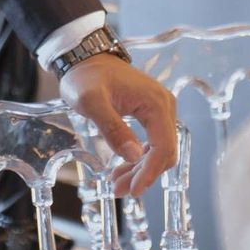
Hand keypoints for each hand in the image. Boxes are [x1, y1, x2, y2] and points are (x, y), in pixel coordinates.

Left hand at [60, 54, 177, 198]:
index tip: (133, 191)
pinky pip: (152, 143)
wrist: (85, 58)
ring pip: (159, 151)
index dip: (149, 173)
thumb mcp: (92, 102)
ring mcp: (159, 110)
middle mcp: (164, 106)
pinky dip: (139, 159)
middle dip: (143, 175)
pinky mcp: (151, 114)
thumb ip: (113, 128)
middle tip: (118, 190)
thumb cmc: (86, 77)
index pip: (163, 147)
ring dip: (140, 170)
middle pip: (164, 152)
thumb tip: (134, 156)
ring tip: (116, 184)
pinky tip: (121, 169)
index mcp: (156, 103)